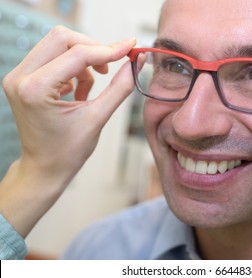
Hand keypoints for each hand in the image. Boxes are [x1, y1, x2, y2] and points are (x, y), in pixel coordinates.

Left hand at [0, 26, 135, 236]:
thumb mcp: (98, 118)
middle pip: (61, 38)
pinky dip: (71, 69)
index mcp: (36, 89)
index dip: (108, 49)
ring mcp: (18, 76)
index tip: (131, 47)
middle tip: (108, 68)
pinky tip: (77, 92)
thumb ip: (120, 87)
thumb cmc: (68, 151)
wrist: (44, 168)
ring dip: (82, 61)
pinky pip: (51, 57)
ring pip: (56, 45)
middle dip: (92, 49)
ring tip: (90, 90)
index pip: (77, 54)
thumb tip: (137, 62)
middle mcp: (20, 77)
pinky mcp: (22, 78)